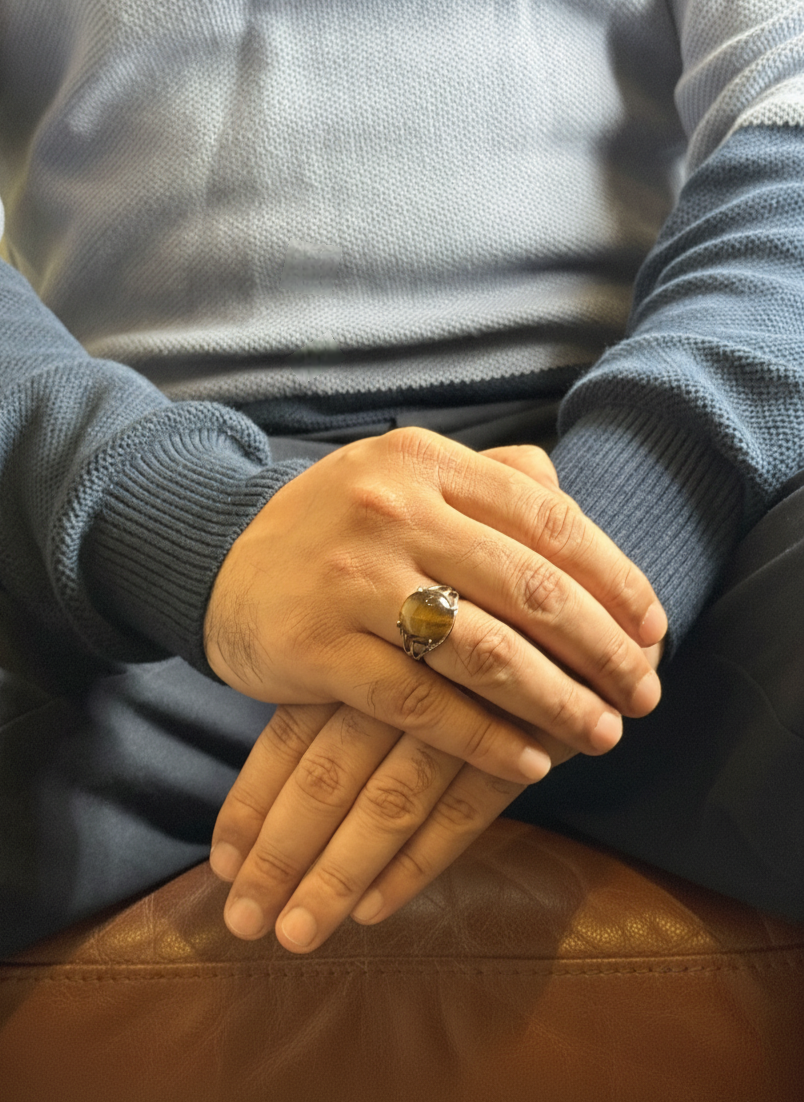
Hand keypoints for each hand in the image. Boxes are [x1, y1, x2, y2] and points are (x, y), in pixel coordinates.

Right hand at [204, 429, 665, 785]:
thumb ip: (488, 479)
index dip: (614, 577)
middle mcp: (392, 510)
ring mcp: (352, 580)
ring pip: (484, 651)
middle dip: (603, 648)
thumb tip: (574, 496)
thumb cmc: (336, 527)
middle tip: (645, 691)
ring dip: (558, 702)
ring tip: (603, 734)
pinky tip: (530, 762)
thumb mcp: (404, 479)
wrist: (216, 559)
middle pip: (530, 587)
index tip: (653, 628)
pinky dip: (486, 739)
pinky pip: (423, 705)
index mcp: (427, 463)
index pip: (549, 518)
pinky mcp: (318, 648)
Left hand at [210, 642, 664, 952]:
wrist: (581, 581)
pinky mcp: (527, 735)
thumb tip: (281, 764)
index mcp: (368, 634)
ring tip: (296, 933)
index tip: (223, 864)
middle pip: (331, 770)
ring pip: (391, 798)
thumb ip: (354, 676)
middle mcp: (407, 668)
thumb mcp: (405, 622)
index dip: (257, 799)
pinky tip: (377, 906)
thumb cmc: (478, 601)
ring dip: (340, 871)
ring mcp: (468, 705)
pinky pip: (465, 807)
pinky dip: (420, 859)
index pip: (295, 730)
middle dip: (284, 851)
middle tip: (247, 922)